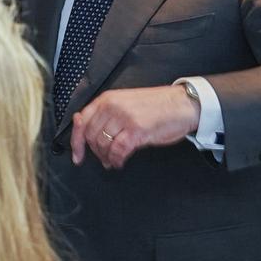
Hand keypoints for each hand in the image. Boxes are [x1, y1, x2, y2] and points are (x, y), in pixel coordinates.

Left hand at [70, 86, 199, 168]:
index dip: (76, 142)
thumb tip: (81, 125)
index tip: (77, 156)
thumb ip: (104, 114)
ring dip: (106, 157)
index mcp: (107, 99)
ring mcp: (124, 118)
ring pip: (103, 144)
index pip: (82, 122)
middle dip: (95, 152)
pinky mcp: (137, 130)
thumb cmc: (157, 105)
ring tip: (112, 160)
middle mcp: (113, 106)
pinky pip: (118, 150)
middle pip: (92, 136)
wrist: (184, 104)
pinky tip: (120, 162)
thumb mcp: (125, 103)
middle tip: (103, 158)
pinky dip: (116, 159)